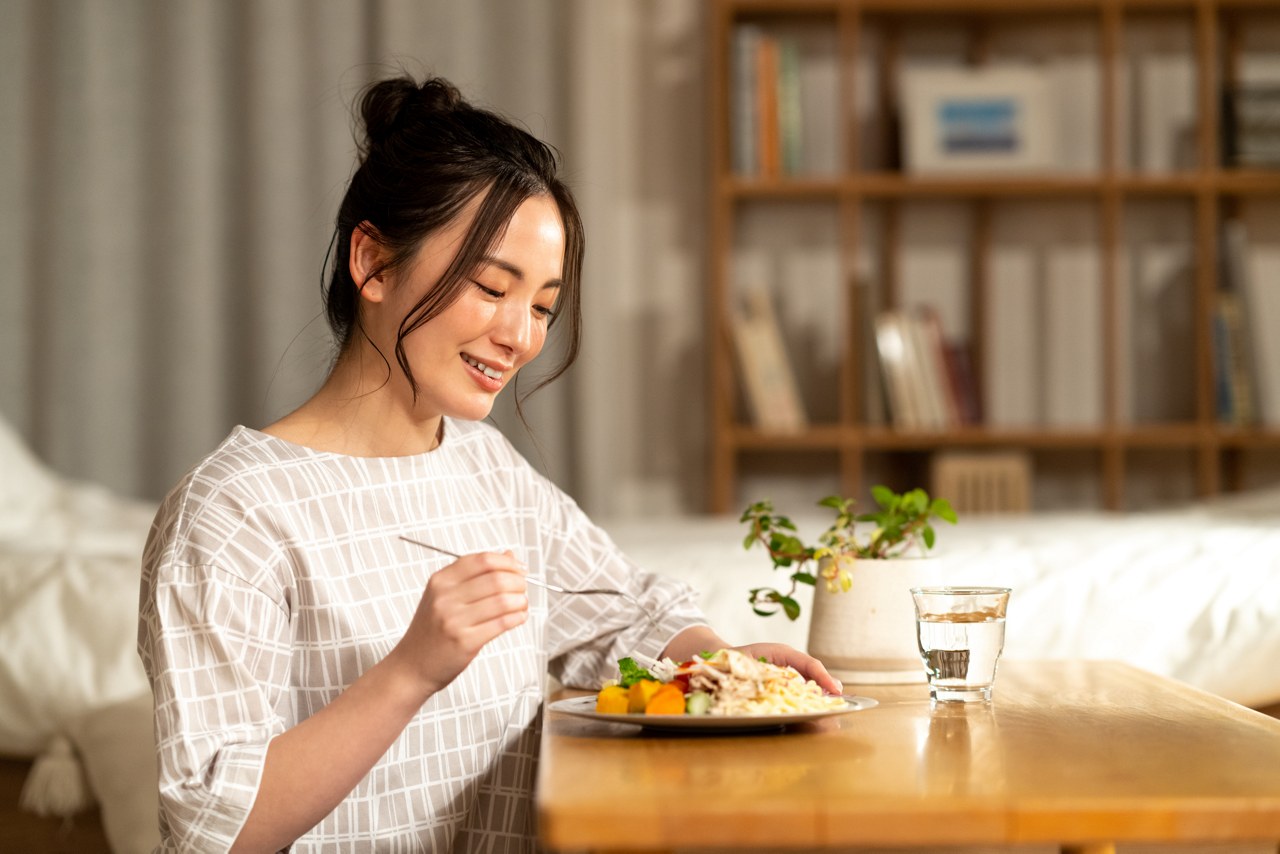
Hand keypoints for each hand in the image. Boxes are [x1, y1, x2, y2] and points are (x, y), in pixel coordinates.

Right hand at [391, 550, 527, 697]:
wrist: (411, 666)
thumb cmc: (430, 631)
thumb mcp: (444, 596)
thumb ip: (475, 575)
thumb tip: (508, 556)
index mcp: (441, 581)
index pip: (482, 560)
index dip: (507, 562)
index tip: (519, 568)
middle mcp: (445, 598)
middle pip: (496, 578)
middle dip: (518, 582)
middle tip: (523, 588)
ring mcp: (454, 620)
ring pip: (502, 600)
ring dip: (521, 601)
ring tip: (522, 604)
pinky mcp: (464, 641)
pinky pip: (502, 623)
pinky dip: (517, 617)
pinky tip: (519, 617)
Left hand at [732, 643, 842, 695]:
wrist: (722, 658)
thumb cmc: (734, 660)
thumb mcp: (746, 666)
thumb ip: (761, 674)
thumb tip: (783, 687)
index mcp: (779, 651)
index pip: (807, 662)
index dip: (822, 676)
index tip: (835, 689)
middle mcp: (786, 659)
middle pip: (812, 670)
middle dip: (825, 683)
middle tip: (838, 698)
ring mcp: (786, 668)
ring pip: (808, 679)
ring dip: (819, 692)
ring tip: (830, 705)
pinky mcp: (784, 678)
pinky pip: (800, 686)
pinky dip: (809, 696)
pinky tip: (815, 706)